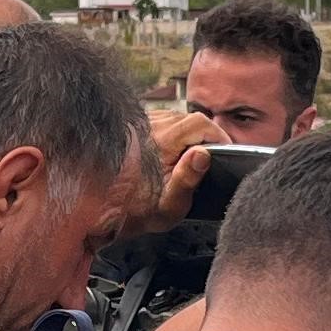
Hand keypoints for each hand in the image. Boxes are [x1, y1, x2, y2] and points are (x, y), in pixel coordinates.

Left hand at [121, 107, 220, 234]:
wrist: (107, 212)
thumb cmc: (140, 213)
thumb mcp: (170, 205)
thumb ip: (187, 179)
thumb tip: (203, 154)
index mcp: (160, 143)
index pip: (199, 123)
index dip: (217, 134)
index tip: (224, 149)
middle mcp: (147, 127)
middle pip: (188, 118)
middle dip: (202, 136)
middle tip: (207, 158)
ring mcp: (138, 124)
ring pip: (174, 117)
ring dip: (186, 133)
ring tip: (188, 157)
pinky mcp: (131, 126)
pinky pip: (159, 120)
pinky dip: (170, 133)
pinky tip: (170, 152)